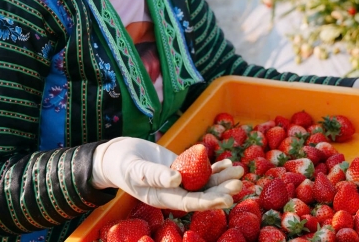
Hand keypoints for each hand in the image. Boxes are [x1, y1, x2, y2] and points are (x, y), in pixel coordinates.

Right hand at [90, 137, 243, 210]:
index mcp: (163, 198)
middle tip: (239, 181)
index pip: (190, 202)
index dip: (209, 201)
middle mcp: (174, 193)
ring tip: (240, 169)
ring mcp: (180, 181)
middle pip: (202, 194)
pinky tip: (228, 163)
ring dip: (222, 177)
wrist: (118, 155)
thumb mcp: (135, 168)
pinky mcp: (182, 169)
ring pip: (205, 182)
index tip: (227, 198)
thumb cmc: (123, 164)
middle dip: (222, 189)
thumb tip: (177, 180)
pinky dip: (214, 167)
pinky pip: (201, 170)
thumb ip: (154, 174)